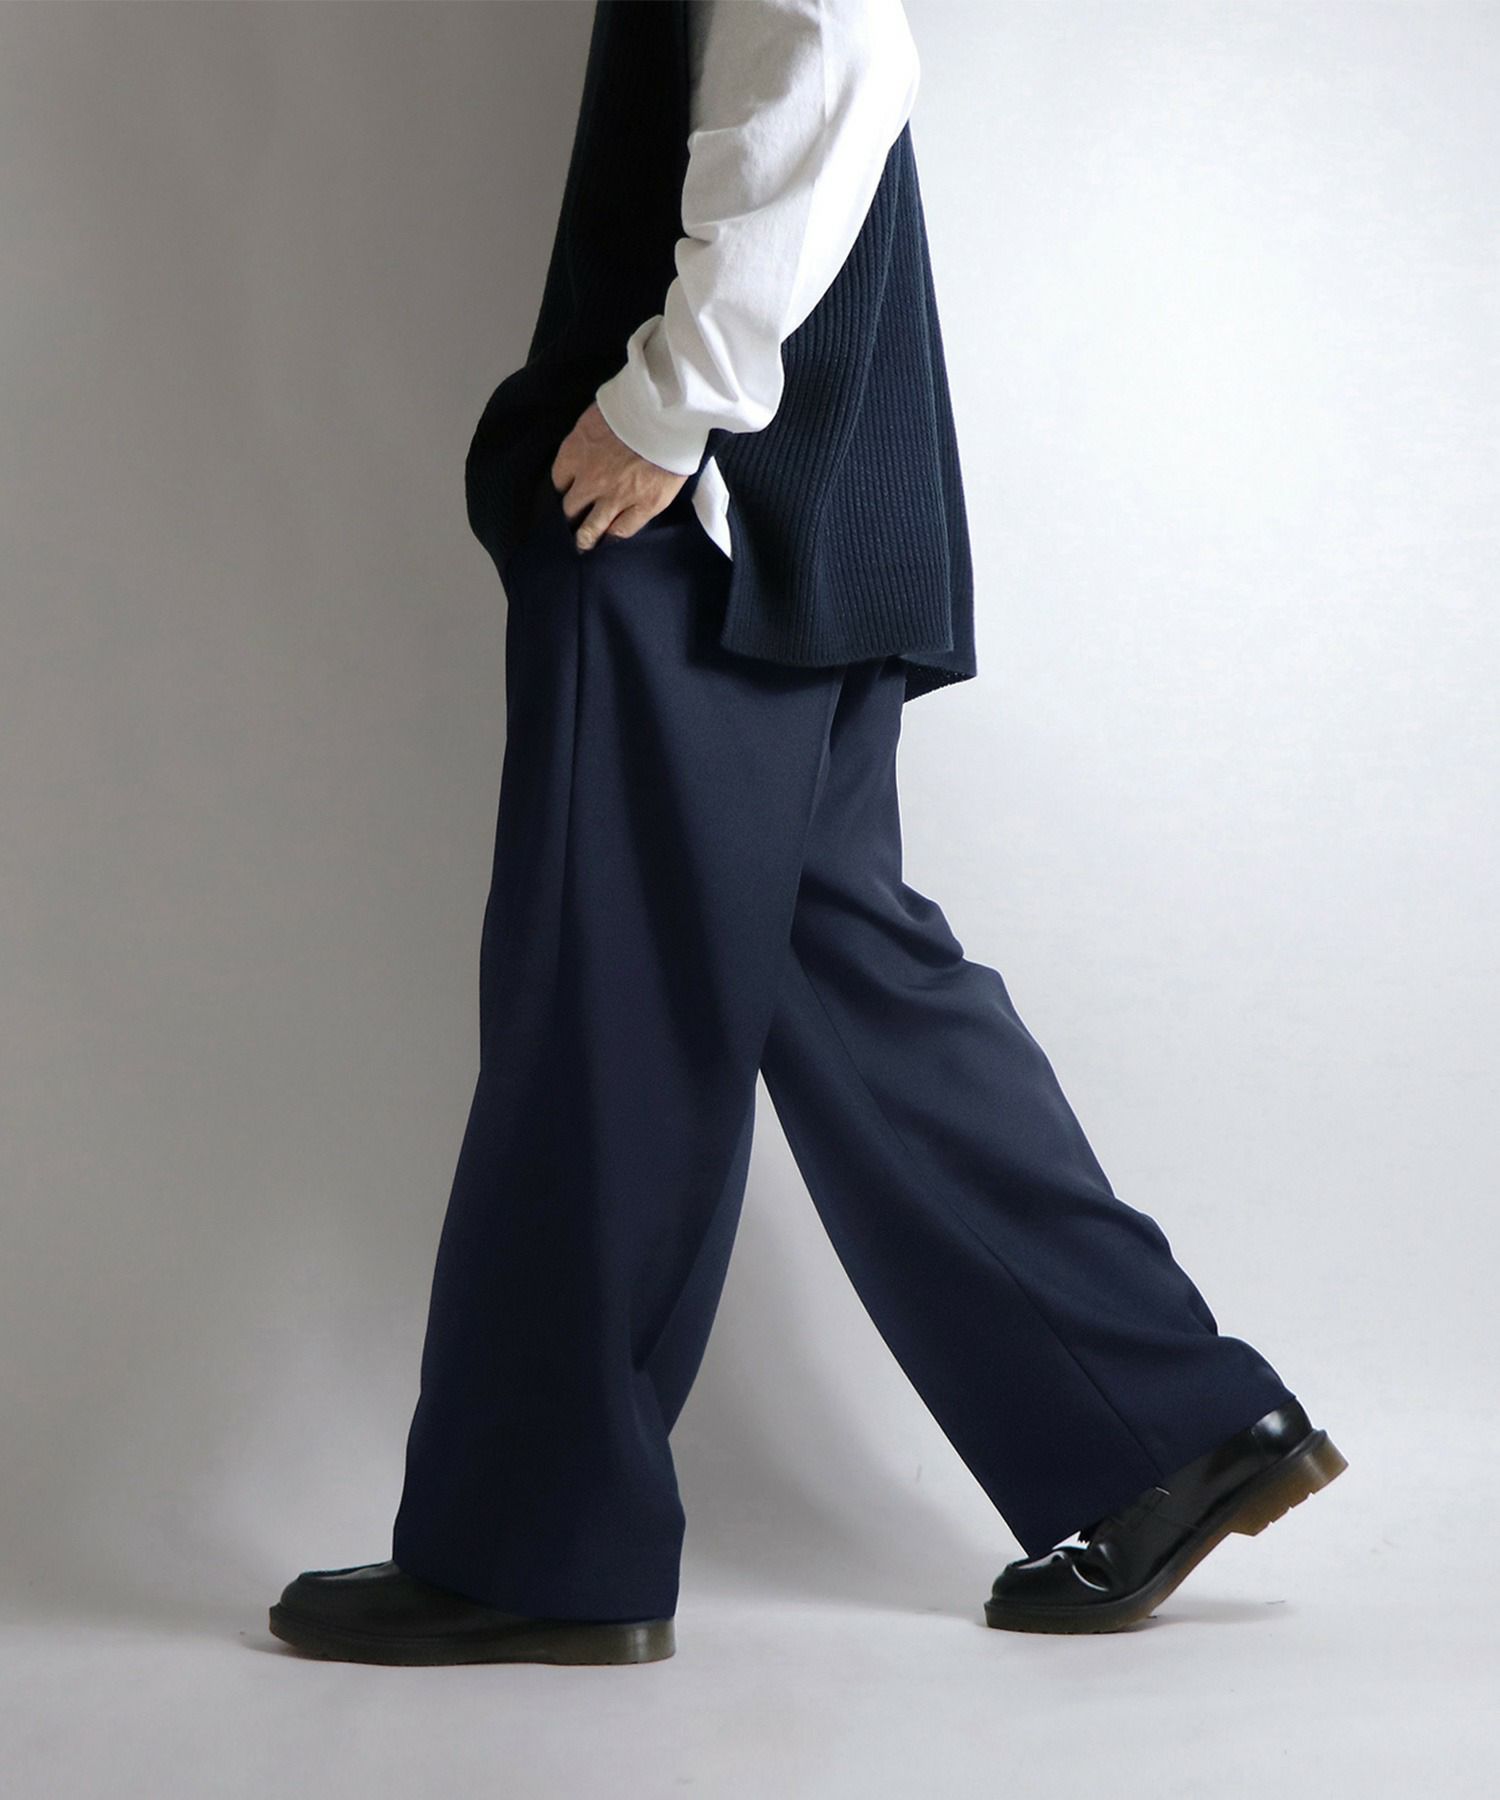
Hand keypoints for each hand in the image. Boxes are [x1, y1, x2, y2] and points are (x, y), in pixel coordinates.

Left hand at [549, 402, 687, 552]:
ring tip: (583, 546)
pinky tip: (610, 541)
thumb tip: (588, 443)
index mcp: (576, 453)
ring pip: (592, 528)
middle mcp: (590, 480)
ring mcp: (616, 497)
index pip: (558, 480)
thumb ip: (589, 434)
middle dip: (569, 517)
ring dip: (585, 539)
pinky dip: (614, 537)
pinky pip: (623, 531)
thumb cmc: (634, 404)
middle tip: (570, 524)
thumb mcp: (598, 412)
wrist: (668, 414)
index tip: (567, 491)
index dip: (563, 487)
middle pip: (570, 509)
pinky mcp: (644, 506)